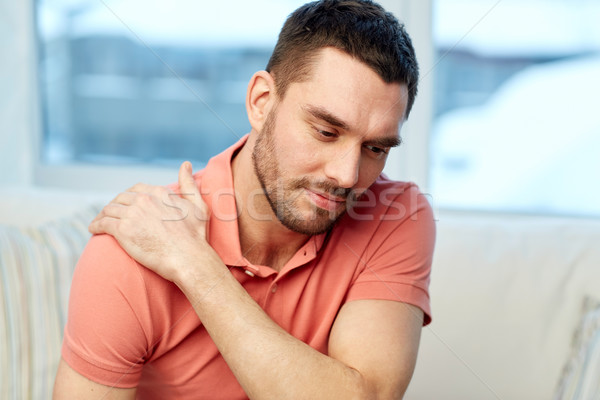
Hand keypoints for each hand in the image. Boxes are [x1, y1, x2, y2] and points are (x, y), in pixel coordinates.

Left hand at [89, 161, 220, 283]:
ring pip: (109, 210)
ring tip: (100, 222)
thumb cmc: (196, 236)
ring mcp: (132, 214)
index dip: (130, 196)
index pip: (137, 189)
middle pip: (121, 198)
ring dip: (103, 215)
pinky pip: (102, 224)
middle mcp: (144, 200)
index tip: (127, 204)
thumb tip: (185, 164)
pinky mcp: (122, 230)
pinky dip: (95, 226)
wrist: (188, 258)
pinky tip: (93, 229)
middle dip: (115, 205)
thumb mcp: (198, 205)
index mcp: (160, 193)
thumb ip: (189, 184)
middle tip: (111, 214)